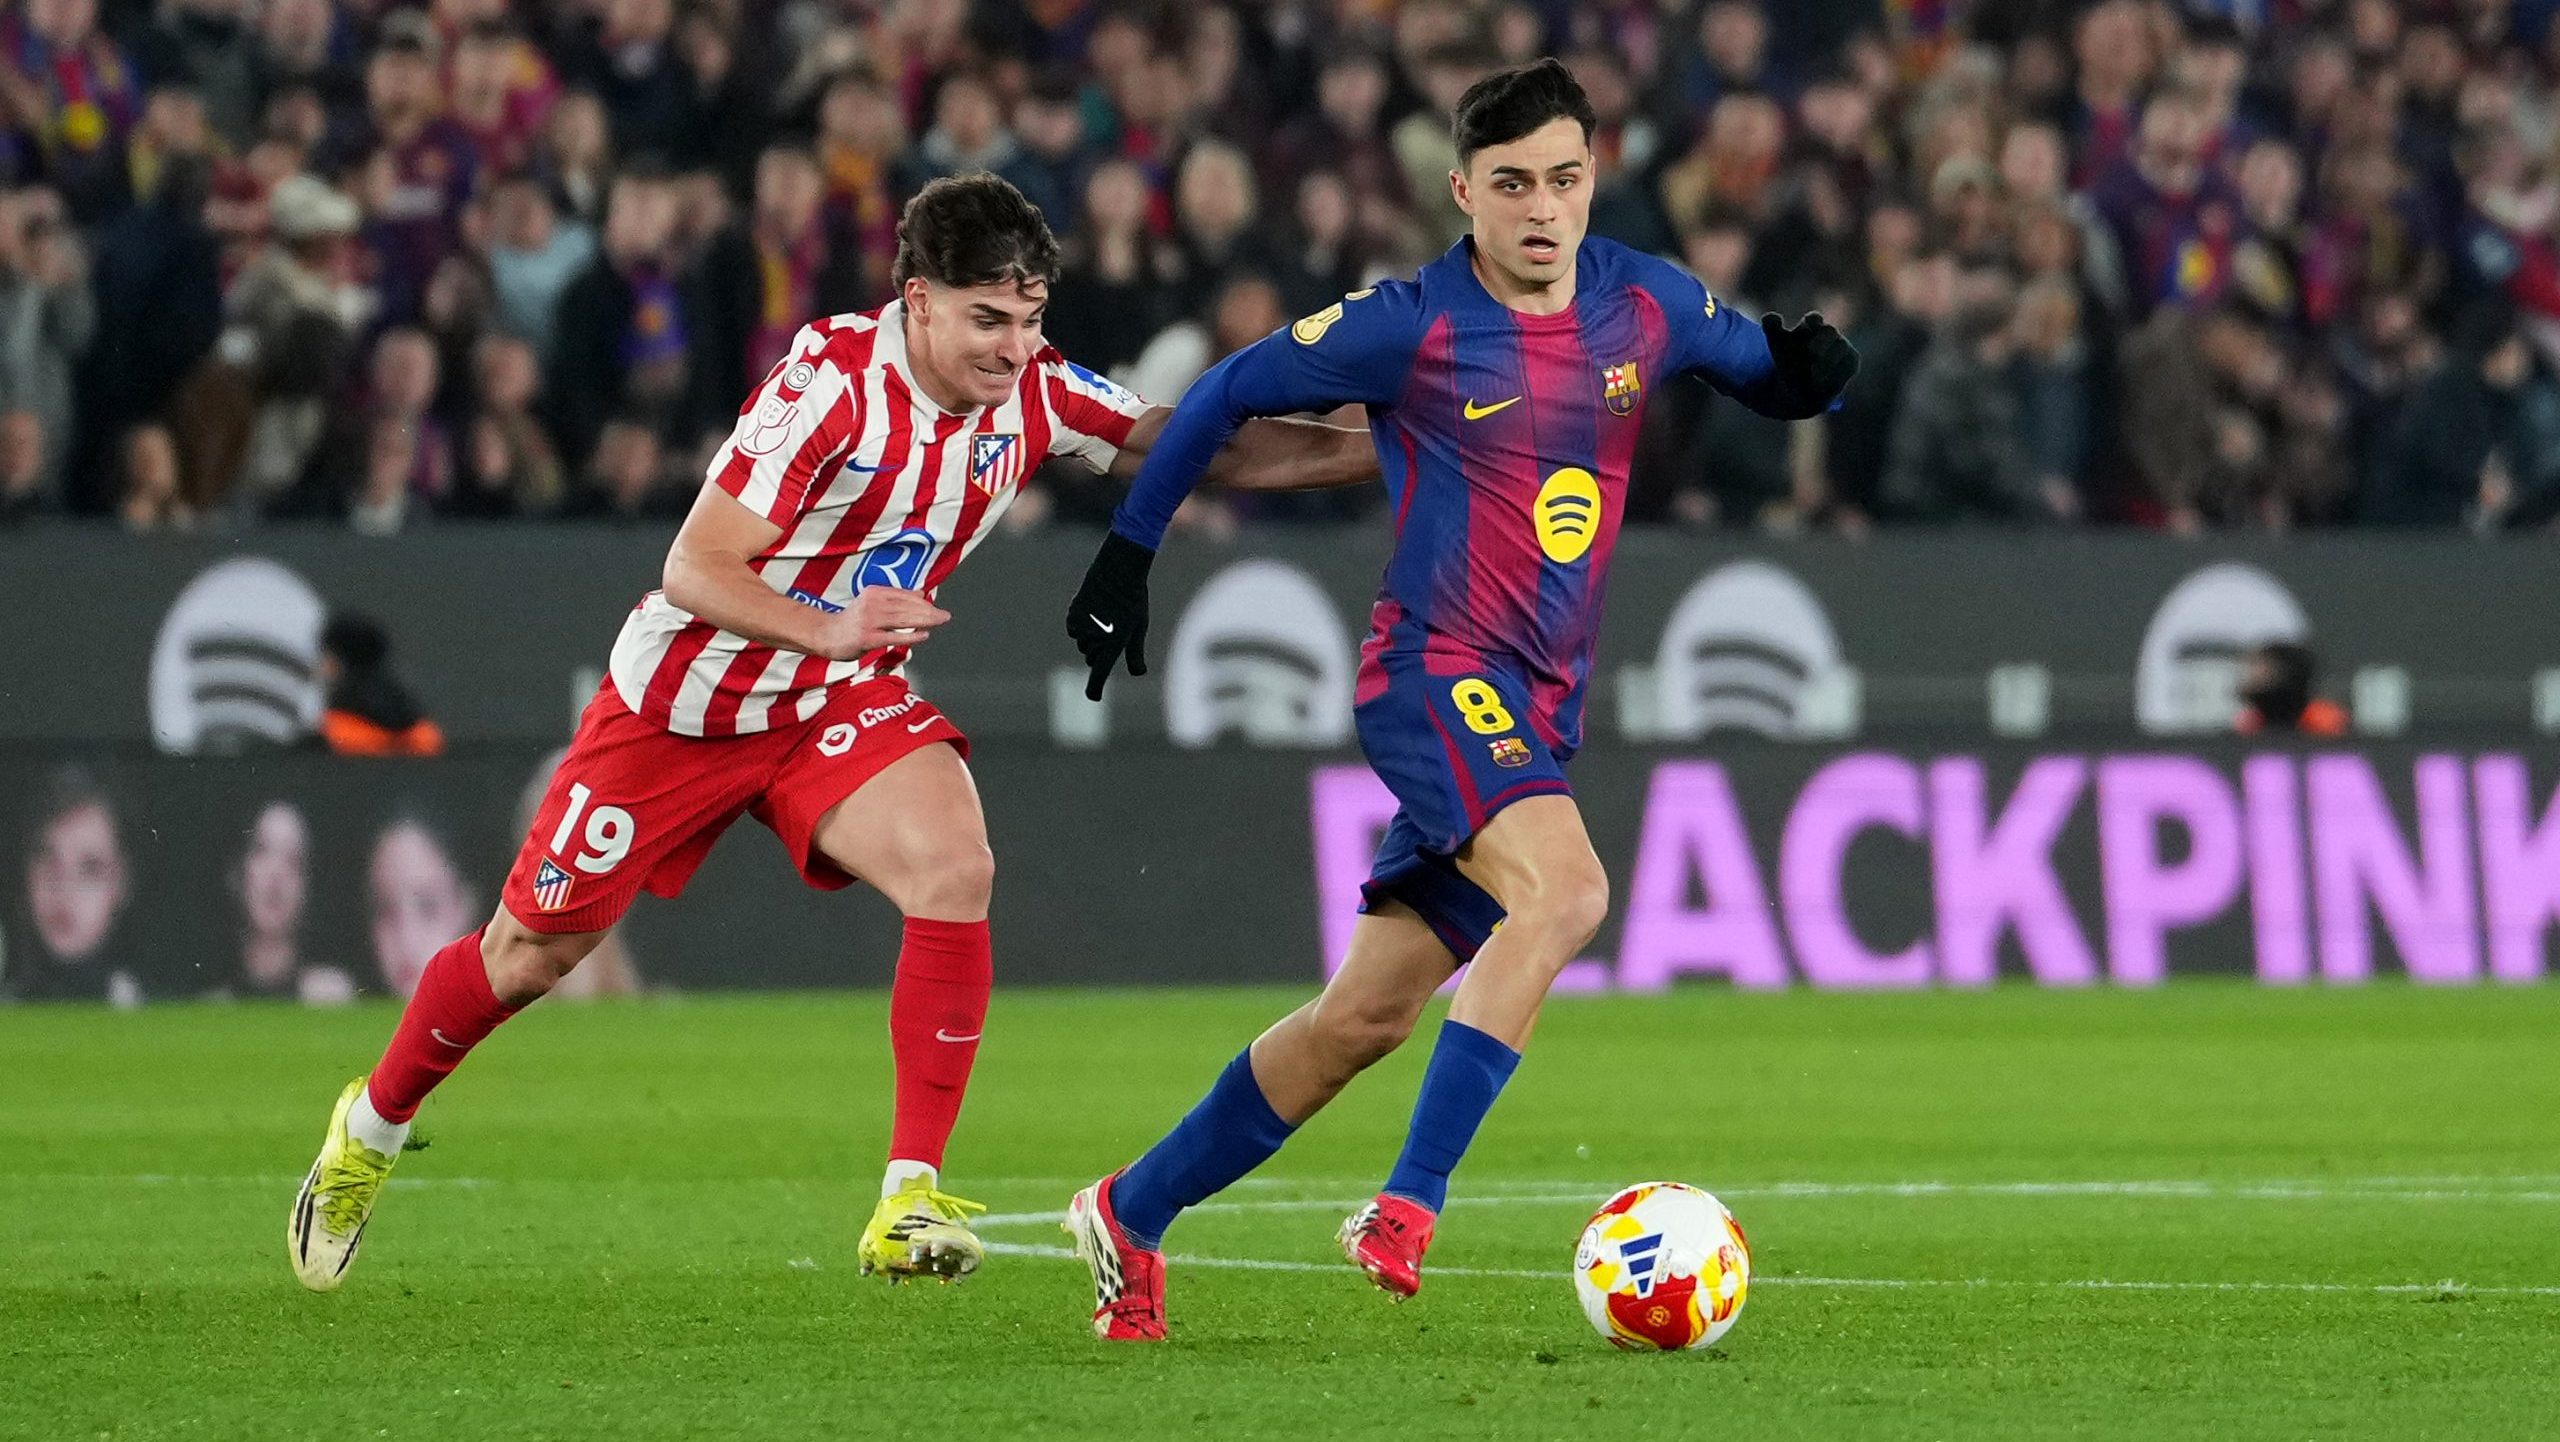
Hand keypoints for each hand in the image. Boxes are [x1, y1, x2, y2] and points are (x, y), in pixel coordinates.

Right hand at [813, 587, 948, 659]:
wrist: (826, 635)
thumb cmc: (852, 621)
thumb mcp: (872, 603)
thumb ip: (895, 599)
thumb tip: (921, 593)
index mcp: (874, 593)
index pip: (904, 595)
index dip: (922, 602)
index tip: (937, 607)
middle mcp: (872, 604)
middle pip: (906, 607)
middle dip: (929, 611)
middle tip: (945, 615)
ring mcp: (869, 621)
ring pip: (903, 619)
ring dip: (925, 620)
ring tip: (939, 622)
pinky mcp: (867, 638)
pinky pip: (894, 636)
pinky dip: (911, 636)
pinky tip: (924, 635)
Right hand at [1066, 531, 1153, 699]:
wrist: (1117, 570)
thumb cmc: (1132, 599)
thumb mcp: (1138, 626)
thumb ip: (1135, 652)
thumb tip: (1139, 673)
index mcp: (1115, 641)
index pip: (1101, 671)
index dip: (1096, 687)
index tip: (1093, 697)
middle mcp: (1096, 636)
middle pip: (1092, 657)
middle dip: (1099, 651)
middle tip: (1112, 629)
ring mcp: (1083, 626)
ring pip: (1083, 644)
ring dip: (1091, 637)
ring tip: (1104, 614)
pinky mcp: (1073, 617)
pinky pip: (1074, 631)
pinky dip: (1081, 625)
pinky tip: (1092, 609)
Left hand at [1762, 312, 1858, 407]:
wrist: (1798, 388)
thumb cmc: (1788, 360)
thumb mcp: (1776, 345)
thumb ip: (1772, 328)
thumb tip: (1771, 317)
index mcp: (1811, 326)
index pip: (1813, 319)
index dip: (1811, 321)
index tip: (1806, 326)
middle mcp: (1829, 335)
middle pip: (1830, 331)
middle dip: (1822, 340)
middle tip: (1812, 350)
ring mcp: (1842, 348)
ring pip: (1842, 347)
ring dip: (1829, 360)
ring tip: (1814, 373)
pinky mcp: (1851, 362)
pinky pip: (1849, 364)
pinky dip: (1837, 373)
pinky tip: (1824, 383)